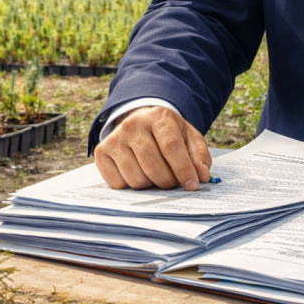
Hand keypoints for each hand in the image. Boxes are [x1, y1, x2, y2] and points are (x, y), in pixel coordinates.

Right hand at [94, 106, 211, 190]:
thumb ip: (199, 156)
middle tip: (172, 182)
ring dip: (150, 185)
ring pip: (135, 179)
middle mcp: (132, 125)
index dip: (183, 170)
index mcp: (158, 117)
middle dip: (167, 182)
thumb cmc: (167, 133)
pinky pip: (118, 183)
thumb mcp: (188, 137)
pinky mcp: (101, 152)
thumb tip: (201, 177)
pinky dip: (130, 186)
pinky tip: (137, 173)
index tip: (192, 185)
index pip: (171, 147)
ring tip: (155, 176)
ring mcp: (114, 138)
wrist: (138, 122)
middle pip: (153, 166)